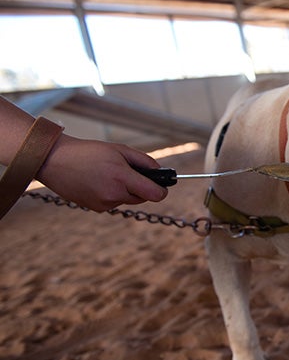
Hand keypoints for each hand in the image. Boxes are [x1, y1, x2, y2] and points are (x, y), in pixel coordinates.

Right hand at [35, 134, 168, 211]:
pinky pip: (114, 203)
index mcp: (122, 178)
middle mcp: (114, 194)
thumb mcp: (119, 150)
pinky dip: (112, 194)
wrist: (54, 161)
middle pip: (142, 197)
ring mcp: (104, 204)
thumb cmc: (88, 152)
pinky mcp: (96, 208)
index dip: (162, 190)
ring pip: (127, 200)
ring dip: (125, 190)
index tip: (163, 185)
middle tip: (128, 172)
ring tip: (108, 174)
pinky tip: (98, 182)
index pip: (155, 194)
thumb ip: (144, 161)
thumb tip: (161, 171)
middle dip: (141, 187)